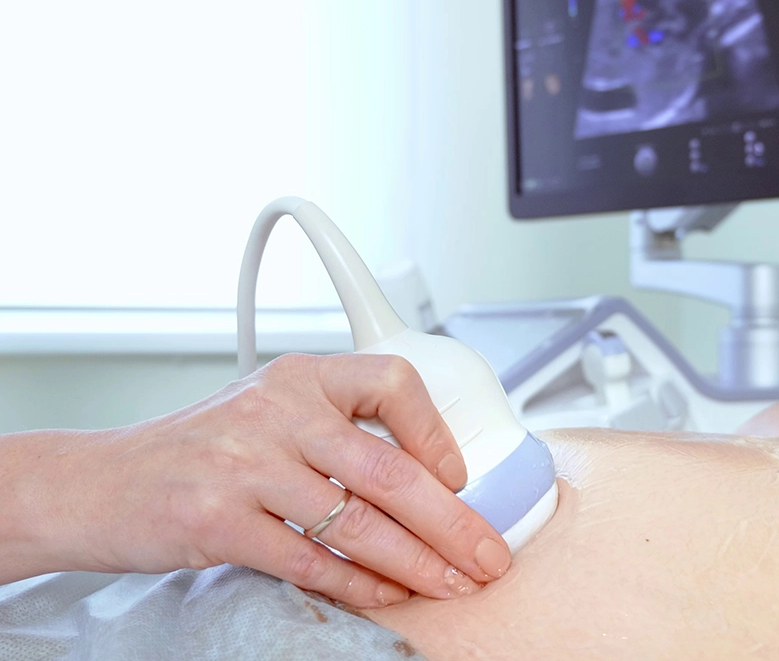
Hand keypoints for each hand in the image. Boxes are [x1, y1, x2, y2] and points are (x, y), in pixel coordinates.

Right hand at [66, 354, 510, 606]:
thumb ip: (337, 430)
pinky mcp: (218, 522)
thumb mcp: (269, 412)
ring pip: (359, 521)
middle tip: (487, 553)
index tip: (460, 476)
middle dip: (452, 522)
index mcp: (299, 376)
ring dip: (417, 562)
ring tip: (453, 583)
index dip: (437, 433)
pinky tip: (388, 593)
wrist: (99, 482)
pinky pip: (310, 560)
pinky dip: (359, 583)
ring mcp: (245, 466)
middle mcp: (275, 411)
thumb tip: (430, 477)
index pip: (393, 381)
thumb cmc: (196, 449)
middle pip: (391, 469)